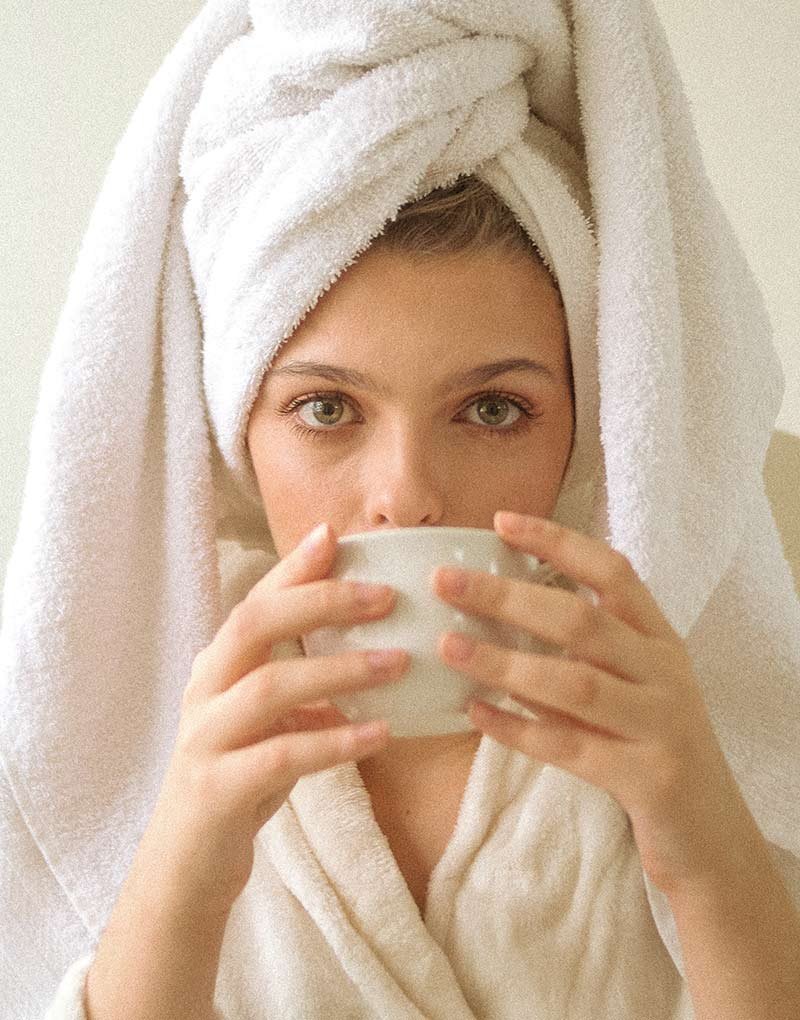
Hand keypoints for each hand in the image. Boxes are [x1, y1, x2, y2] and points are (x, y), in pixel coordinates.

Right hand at [151, 522, 406, 909]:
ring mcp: (206, 739)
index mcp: (219, 667)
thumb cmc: (238, 780)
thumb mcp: (269, 721)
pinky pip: (282, 756)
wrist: (186, 866)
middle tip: (385, 595)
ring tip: (399, 662)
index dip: (294, 568)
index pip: (256, 601)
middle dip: (320, 601)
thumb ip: (302, 683)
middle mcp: (205, 691)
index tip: (336, 535)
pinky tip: (381, 733)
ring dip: (339, 670)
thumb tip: (372, 646)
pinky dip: (334, 740)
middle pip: (254, 625)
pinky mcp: (218, 789)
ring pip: (269, 686)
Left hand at [431, 510, 763, 895]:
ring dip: (504, 661)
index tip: (501, 522)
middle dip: (509, 596)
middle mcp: (664, 673)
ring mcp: (661, 725)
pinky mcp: (647, 778)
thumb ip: (582, 655)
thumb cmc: (652, 747)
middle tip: (447, 581)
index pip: (612, 572)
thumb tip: (495, 617)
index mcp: (659, 641)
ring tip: (449, 645)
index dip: (558, 542)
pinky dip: (518, 729)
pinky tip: (475, 713)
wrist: (711, 835)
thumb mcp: (630, 689)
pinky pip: (570, 748)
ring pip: (574, 683)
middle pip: (582, 621)